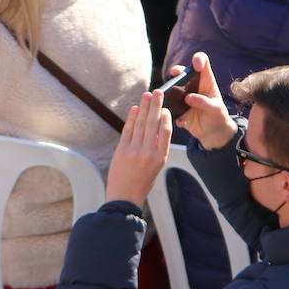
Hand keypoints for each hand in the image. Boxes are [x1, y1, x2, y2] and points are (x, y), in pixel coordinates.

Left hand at [104, 90, 172, 207]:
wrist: (125, 196)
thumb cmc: (142, 182)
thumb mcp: (156, 166)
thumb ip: (158, 148)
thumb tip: (157, 127)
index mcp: (161, 157)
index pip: (166, 131)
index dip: (165, 117)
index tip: (165, 108)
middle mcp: (149, 152)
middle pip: (153, 123)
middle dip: (155, 106)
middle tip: (157, 92)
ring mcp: (135, 150)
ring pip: (141, 123)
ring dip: (144, 107)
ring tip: (147, 95)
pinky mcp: (122, 150)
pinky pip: (128, 130)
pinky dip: (131, 118)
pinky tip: (135, 109)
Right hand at [173, 52, 235, 149]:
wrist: (213, 133)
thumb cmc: (218, 116)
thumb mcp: (216, 109)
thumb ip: (204, 102)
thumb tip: (188, 97)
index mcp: (206, 81)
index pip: (202, 62)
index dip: (198, 60)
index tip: (196, 66)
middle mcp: (193, 86)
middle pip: (182, 72)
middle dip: (177, 71)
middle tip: (174, 74)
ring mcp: (183, 97)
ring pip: (172, 89)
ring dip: (169, 92)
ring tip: (168, 97)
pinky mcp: (177, 109)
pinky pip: (171, 107)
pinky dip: (173, 113)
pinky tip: (182, 122)